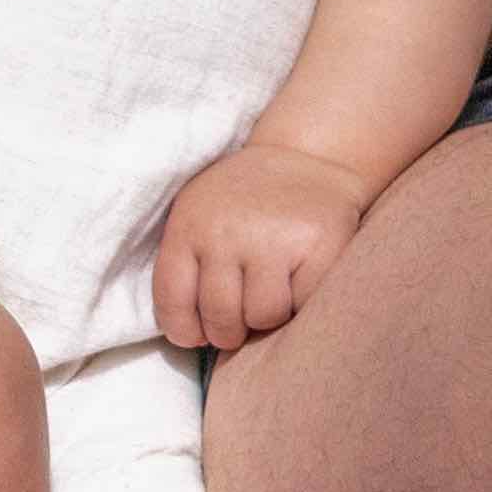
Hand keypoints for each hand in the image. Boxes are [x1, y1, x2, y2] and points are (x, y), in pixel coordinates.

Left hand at [153, 144, 371, 350]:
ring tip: (273, 292)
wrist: (308, 155)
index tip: (199, 334)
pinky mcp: (319, 246)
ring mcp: (274, 239)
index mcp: (189, 226)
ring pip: (263, 317)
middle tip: (243, 317)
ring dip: (268, 316)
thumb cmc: (246, 199)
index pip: (173, 303)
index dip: (185, 331)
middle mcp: (227, 233)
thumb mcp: (200, 215)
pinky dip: (302, 301)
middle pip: (220, 318)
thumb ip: (188, 265)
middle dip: (231, 330)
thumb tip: (193, 337)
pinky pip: (303, 304)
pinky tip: (300, 277)